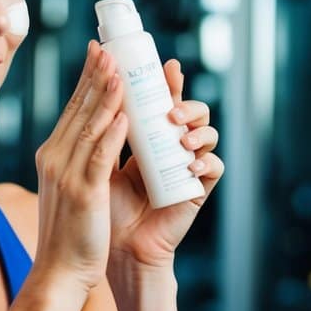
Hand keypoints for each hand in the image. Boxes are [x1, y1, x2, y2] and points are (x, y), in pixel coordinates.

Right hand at [30, 41, 127, 291]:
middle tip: (109, 49)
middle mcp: (55, 159)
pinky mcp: (84, 193)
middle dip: (95, 77)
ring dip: (106, 97)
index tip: (99, 54)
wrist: (59, 272)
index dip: (86, 80)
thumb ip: (77, 162)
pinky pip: (100, 157)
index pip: (71, 110)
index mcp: (52, 156)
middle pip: (78, 110)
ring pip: (89, 127)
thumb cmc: (69, 234)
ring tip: (120, 70)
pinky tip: (126, 114)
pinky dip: (112, 133)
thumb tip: (92, 138)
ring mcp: (67, 175)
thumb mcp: (69, 189)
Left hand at [108, 56, 223, 269]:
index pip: (162, 101)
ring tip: (181, 134)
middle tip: (169, 109)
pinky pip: (214, 168)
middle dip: (185, 102)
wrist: (115, 246)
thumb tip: (96, 87)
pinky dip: (205, 162)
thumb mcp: (100, 161)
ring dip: (199, 129)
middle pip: (191, 110)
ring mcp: (187, 166)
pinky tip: (188, 163)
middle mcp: (172, 147)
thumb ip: (103, 131)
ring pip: (208, 133)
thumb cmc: (105, 205)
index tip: (165, 63)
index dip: (166, 81)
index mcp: (149, 136)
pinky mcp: (197, 189)